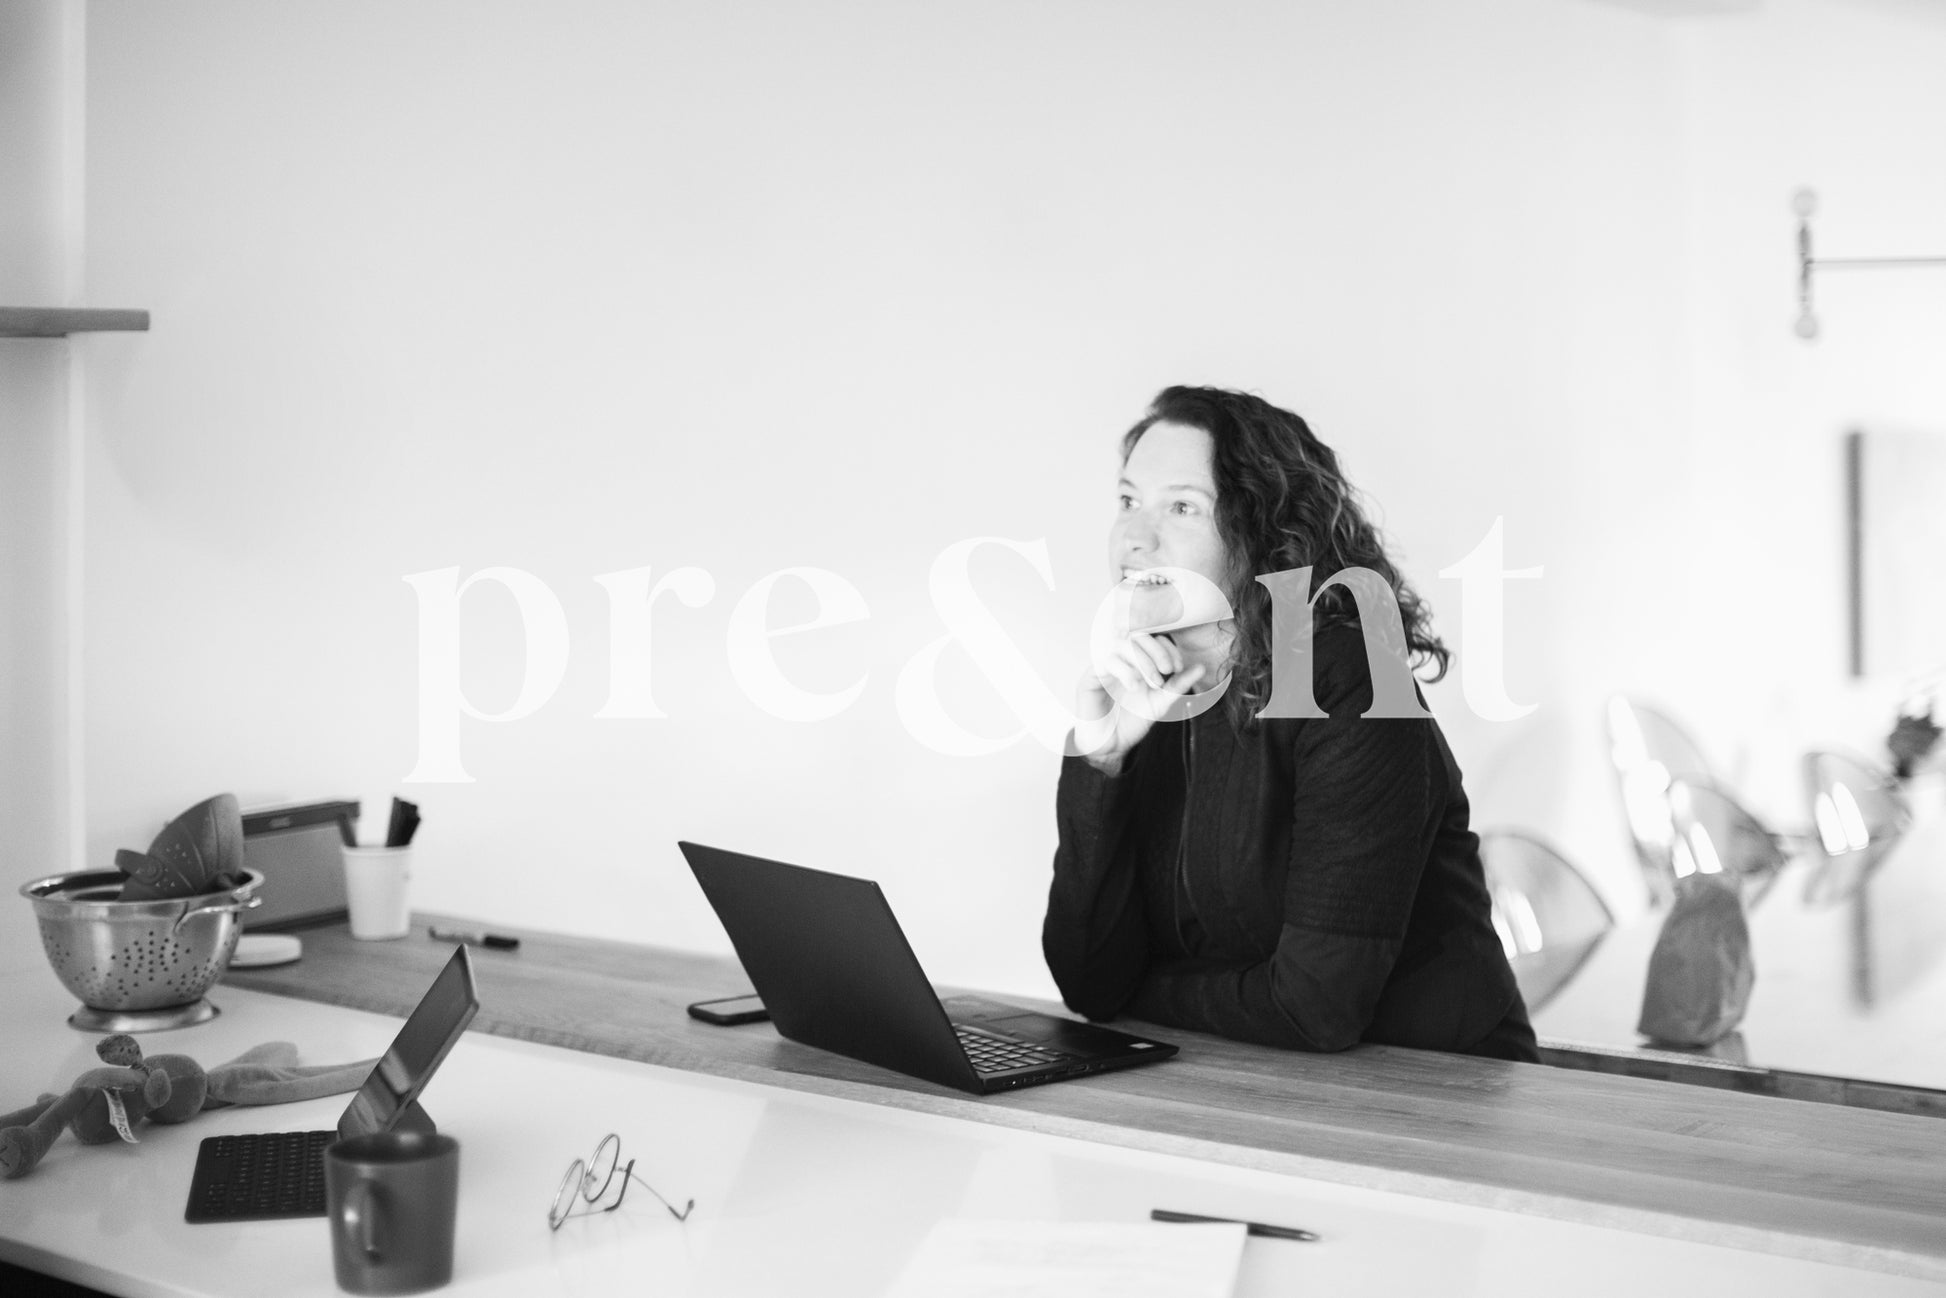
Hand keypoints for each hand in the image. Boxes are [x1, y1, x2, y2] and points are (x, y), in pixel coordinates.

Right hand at [1073, 632, 1206, 773]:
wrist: (1110, 745)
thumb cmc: (1131, 722)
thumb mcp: (1160, 703)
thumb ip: (1178, 685)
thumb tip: (1200, 667)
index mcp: (1138, 662)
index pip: (1153, 639)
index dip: (1168, 648)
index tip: (1178, 668)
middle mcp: (1122, 660)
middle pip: (1138, 636)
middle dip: (1157, 651)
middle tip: (1167, 671)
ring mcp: (1106, 666)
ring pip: (1123, 644)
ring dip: (1142, 660)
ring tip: (1152, 683)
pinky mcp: (1091, 676)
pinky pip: (1108, 661)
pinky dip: (1125, 671)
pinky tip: (1134, 686)